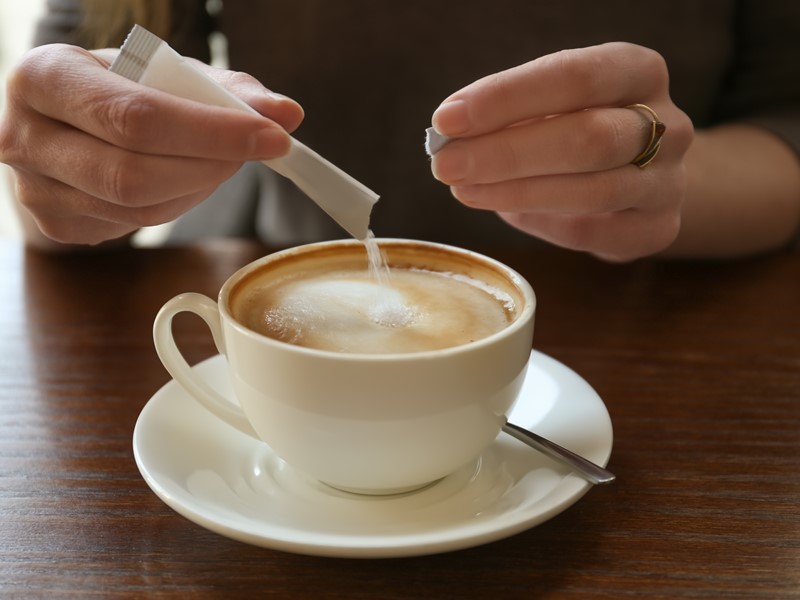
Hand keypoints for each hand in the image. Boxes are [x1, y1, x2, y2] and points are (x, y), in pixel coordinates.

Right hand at [0, 44, 303, 246]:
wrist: (59, 119)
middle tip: (259, 150)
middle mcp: (26, 137)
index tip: (272, 136)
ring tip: (218, 159)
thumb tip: (287, 114)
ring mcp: (35, 190)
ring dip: (199, 186)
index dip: (212, 133)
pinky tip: (180, 178)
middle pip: (135, 174)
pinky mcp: (57, 226)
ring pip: (141, 207)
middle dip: (212, 165)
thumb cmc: (117, 87)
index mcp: (45, 78)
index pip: (136, 116)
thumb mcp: (162, 72)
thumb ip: (226, 90)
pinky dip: (176, 204)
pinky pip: (134, 225)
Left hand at [430, 42, 693, 260]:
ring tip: (463, 189)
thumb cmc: (580, 128)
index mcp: (638, 71)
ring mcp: (669, 181)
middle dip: (507, 153)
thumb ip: (510, 115)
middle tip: (446, 164)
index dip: (507, 98)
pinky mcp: (657, 228)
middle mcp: (667, 124)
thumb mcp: (552, 105)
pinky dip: (542, 222)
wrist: (643, 177)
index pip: (574, 77)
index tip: (448, 119)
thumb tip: (451, 134)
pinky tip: (505, 211)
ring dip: (516, 192)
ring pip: (593, 191)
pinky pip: (593, 232)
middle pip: (588, 138)